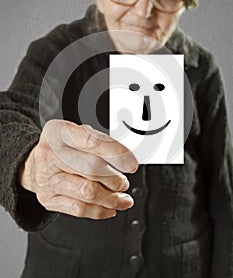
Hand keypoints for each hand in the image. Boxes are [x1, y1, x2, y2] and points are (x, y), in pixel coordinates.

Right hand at [19, 120, 137, 219]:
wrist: (35, 164)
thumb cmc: (61, 148)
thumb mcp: (77, 134)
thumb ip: (100, 142)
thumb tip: (125, 159)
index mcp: (58, 133)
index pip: (91, 142)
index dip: (115, 153)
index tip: (131, 163)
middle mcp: (49, 155)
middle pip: (92, 169)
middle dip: (115, 179)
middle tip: (123, 183)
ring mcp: (47, 179)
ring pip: (88, 193)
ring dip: (112, 198)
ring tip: (122, 198)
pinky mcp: (48, 199)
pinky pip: (79, 209)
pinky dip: (100, 210)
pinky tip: (110, 207)